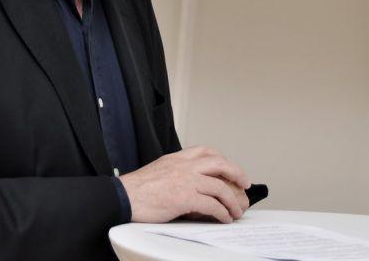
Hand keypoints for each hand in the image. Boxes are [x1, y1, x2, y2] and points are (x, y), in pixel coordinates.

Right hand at [118, 145, 251, 223]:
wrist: (123, 196)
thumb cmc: (136, 189)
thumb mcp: (158, 170)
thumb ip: (175, 172)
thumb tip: (189, 183)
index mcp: (177, 158)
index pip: (205, 150)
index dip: (222, 159)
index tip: (229, 168)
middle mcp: (184, 166)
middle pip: (219, 163)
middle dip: (236, 173)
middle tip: (245, 184)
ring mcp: (185, 181)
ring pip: (220, 186)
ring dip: (232, 200)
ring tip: (236, 210)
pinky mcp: (184, 198)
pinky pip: (211, 205)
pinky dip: (222, 212)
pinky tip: (224, 218)